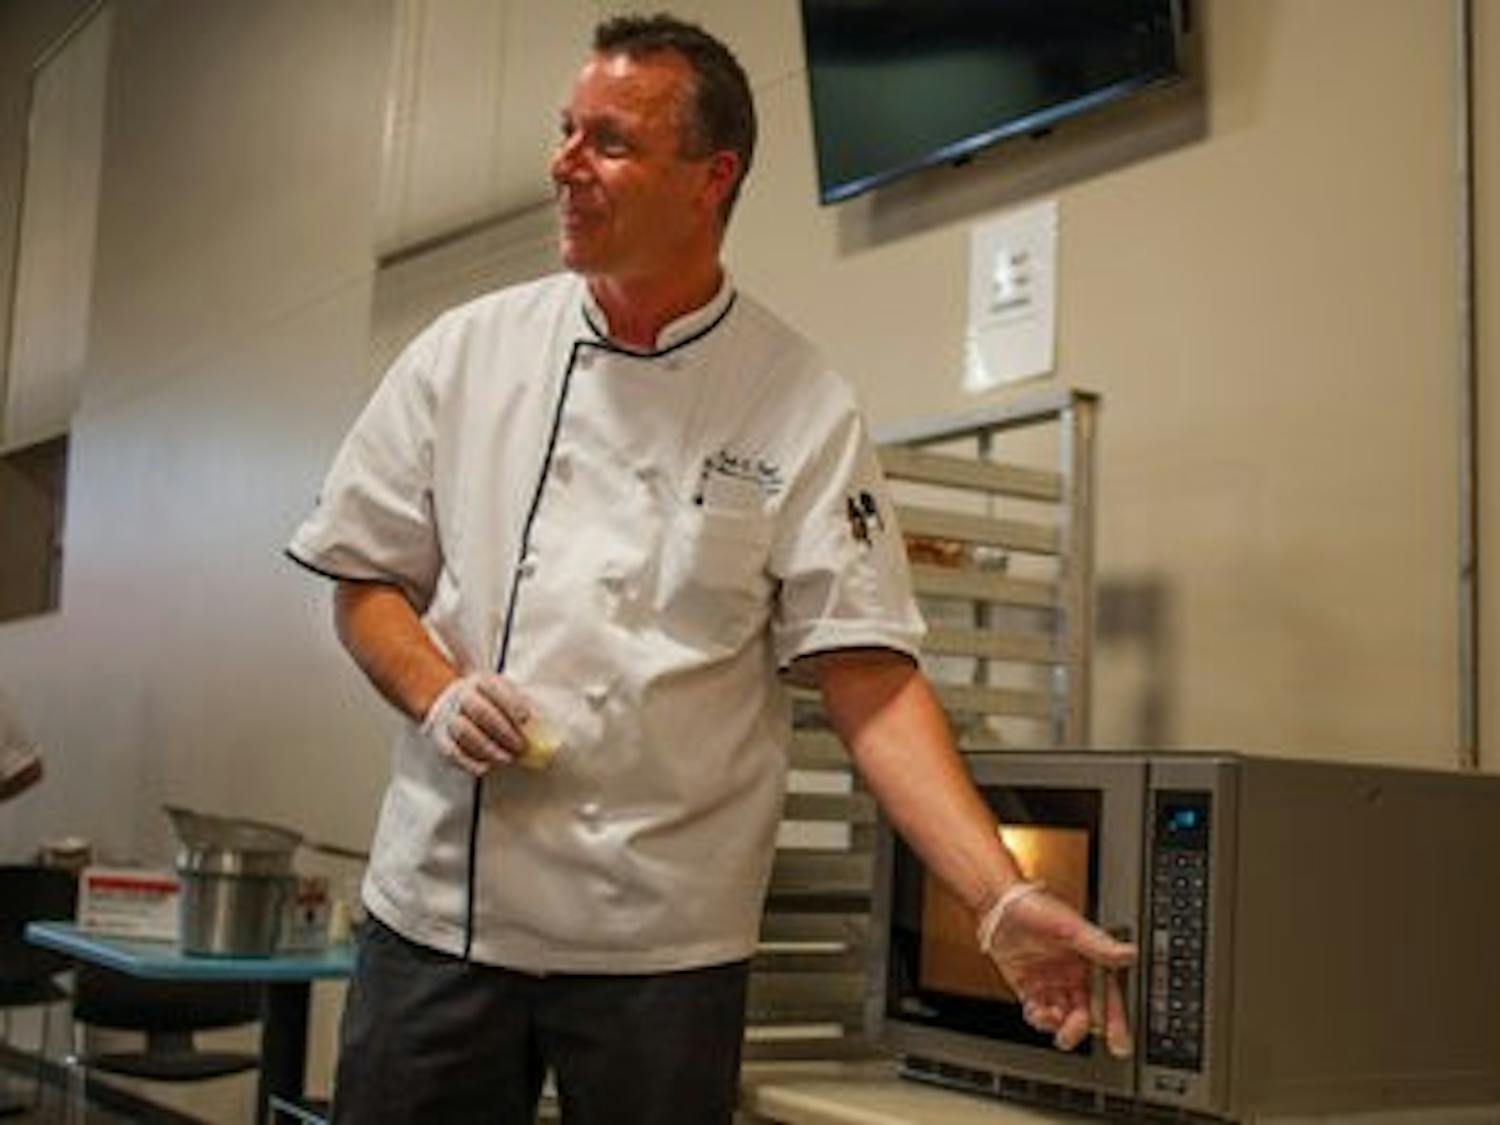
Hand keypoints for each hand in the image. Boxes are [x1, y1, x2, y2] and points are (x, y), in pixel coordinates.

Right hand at [420, 672, 532, 776]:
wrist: (455, 704)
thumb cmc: (490, 702)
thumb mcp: (507, 694)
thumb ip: (523, 707)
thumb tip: (539, 727)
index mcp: (481, 681)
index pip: (493, 686)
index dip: (510, 702)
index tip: (525, 718)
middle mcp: (462, 696)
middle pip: (479, 710)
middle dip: (503, 731)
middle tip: (520, 746)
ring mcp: (449, 716)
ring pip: (464, 731)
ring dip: (488, 748)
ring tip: (506, 758)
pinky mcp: (442, 738)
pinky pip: (451, 751)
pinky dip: (469, 762)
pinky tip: (485, 767)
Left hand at [982, 883, 1136, 1057]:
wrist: (998, 905)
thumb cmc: (1035, 907)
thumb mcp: (1070, 927)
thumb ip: (1098, 945)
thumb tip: (1128, 954)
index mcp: (1088, 961)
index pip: (1107, 995)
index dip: (1114, 1019)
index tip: (1118, 1040)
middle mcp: (1071, 975)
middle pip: (1085, 1013)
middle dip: (1081, 1028)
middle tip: (1072, 1033)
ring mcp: (1050, 983)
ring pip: (1062, 1017)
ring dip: (1058, 1025)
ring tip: (1051, 1019)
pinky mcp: (1028, 987)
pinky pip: (1038, 1012)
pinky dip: (1038, 1018)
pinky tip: (1036, 1012)